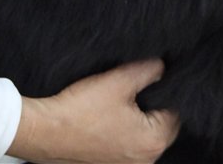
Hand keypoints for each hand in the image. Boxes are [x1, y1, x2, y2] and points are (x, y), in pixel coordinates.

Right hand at [7, 59, 179, 163]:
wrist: (45, 131)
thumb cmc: (82, 109)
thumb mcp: (120, 80)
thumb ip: (150, 71)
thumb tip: (164, 67)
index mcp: (153, 142)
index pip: (176, 111)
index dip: (167, 90)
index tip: (154, 77)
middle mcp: (145, 160)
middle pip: (163, 124)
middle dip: (154, 103)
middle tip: (136, 86)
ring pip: (146, 132)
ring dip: (139, 115)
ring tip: (123, 98)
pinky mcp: (112, 163)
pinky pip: (130, 141)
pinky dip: (127, 127)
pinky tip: (112, 112)